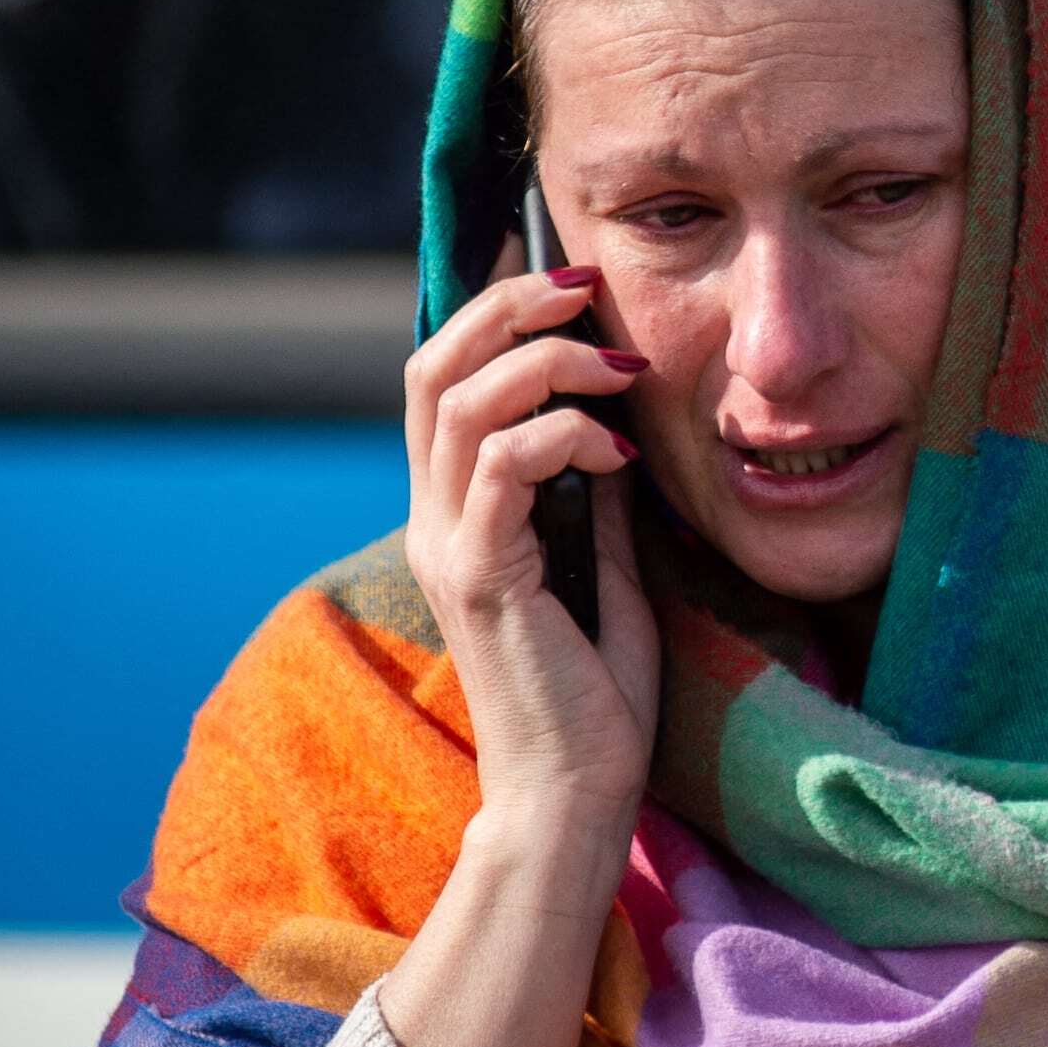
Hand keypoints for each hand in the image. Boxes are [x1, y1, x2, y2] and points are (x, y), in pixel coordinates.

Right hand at [399, 260, 660, 835]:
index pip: (443, 380)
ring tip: (616, 363)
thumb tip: (609, 420)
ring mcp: (449, 543)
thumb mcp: (604, 564)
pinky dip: (561, 434)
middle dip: (504, 303)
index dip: (483, 305)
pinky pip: (502, 467)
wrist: (575, 788)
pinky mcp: (481, 574)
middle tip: (583, 280)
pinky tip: (617, 449)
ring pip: (458, 401)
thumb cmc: (593, 690)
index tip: (550, 258)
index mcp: (459, 510)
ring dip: (542, 359)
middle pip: (430, 366)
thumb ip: (591, 494)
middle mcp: (436, 516)